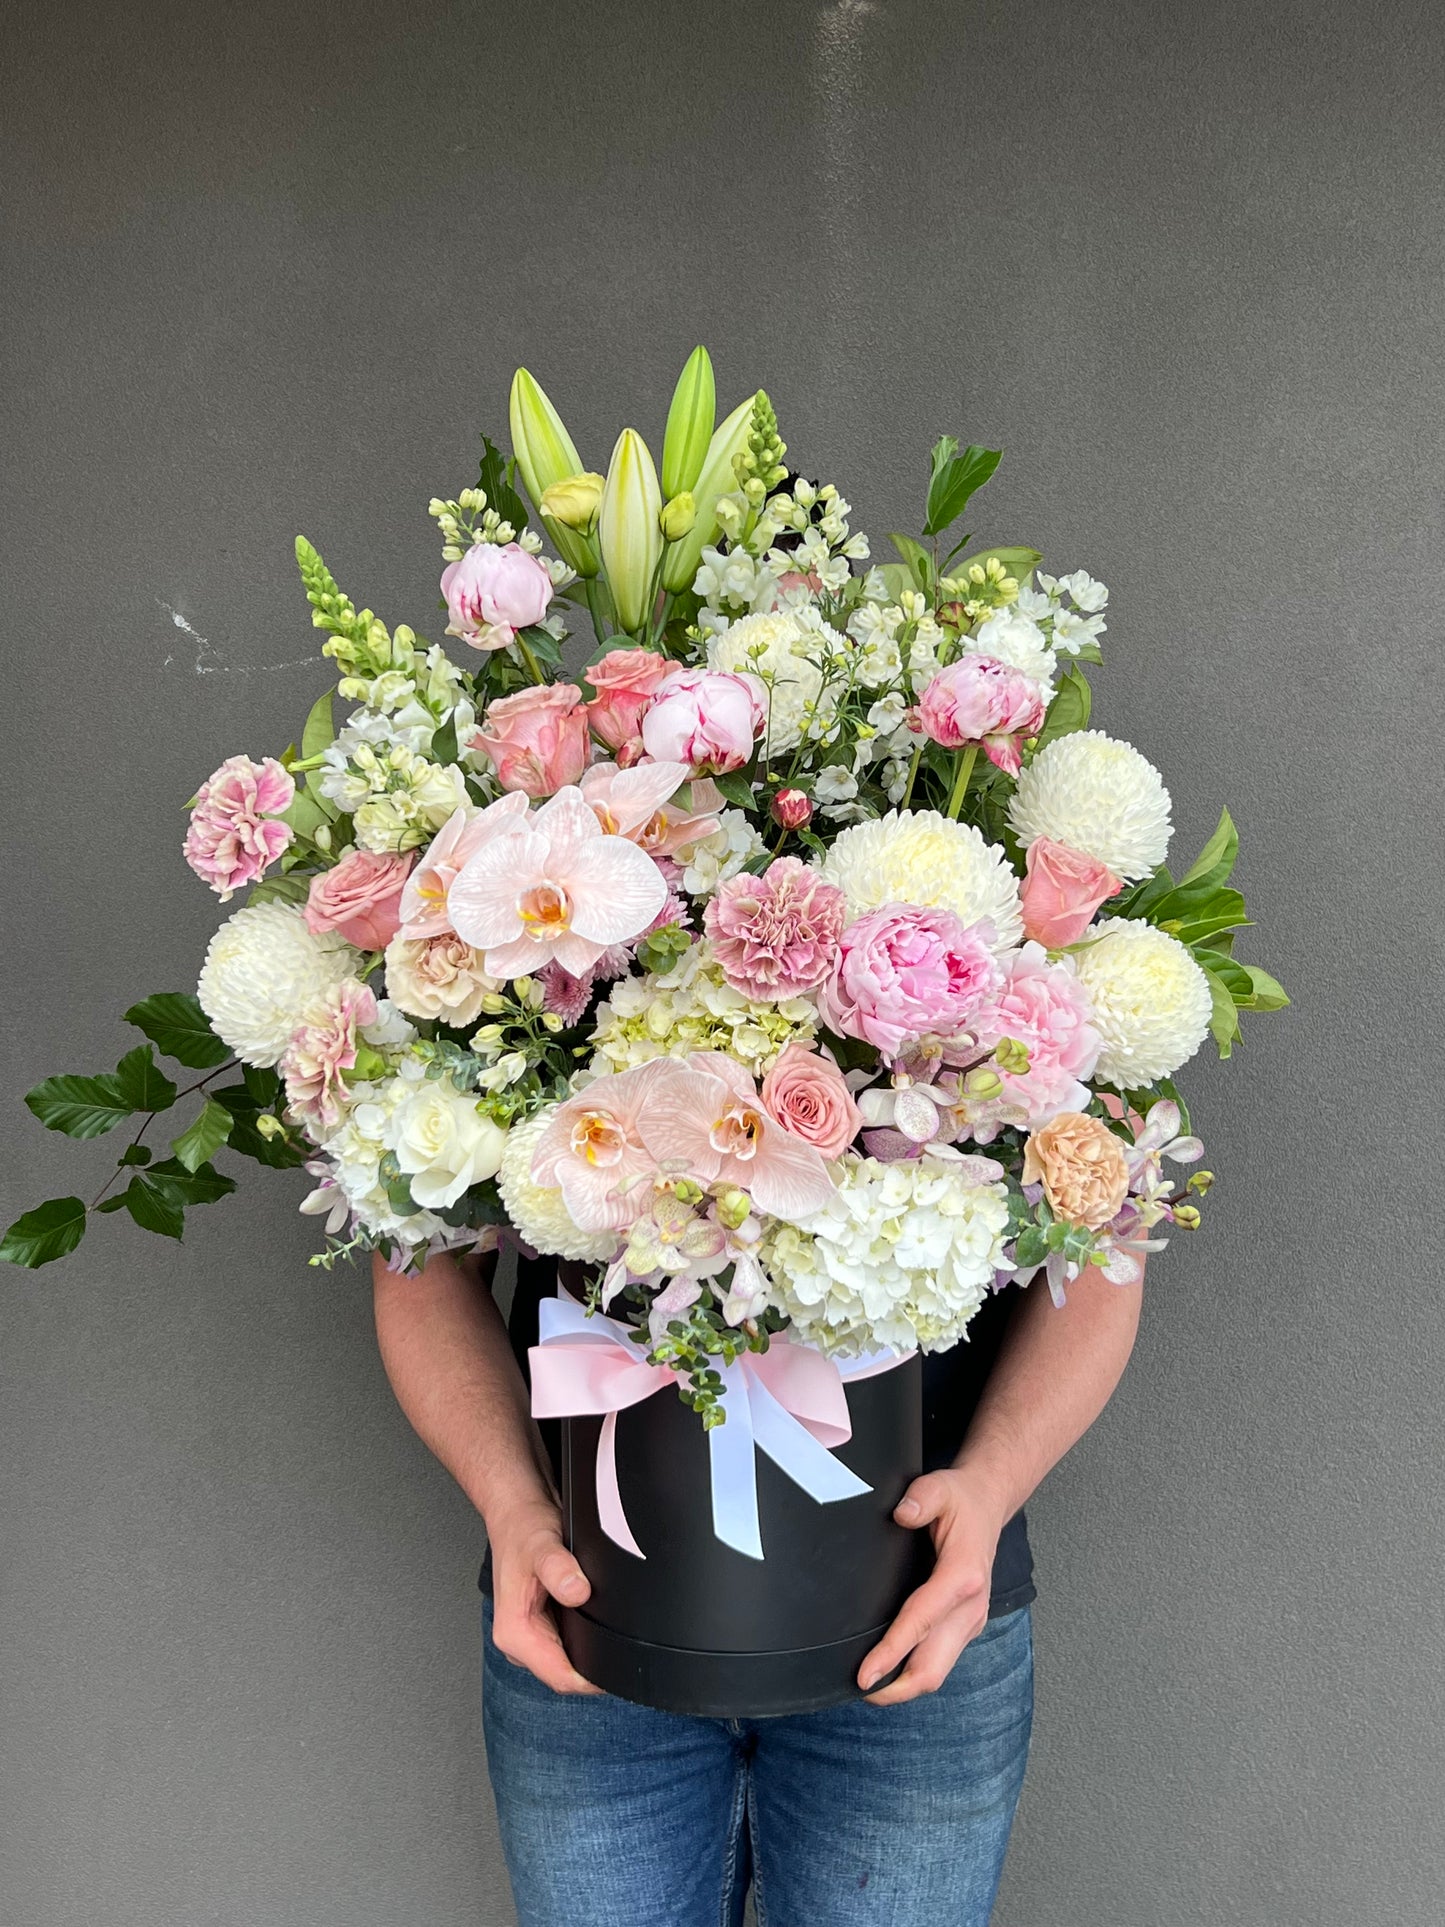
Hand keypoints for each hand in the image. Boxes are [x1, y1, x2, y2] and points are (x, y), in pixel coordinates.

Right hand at [488, 1491, 602, 1695]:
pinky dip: (586, 1636)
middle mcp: (520, 1640)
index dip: (592, 1680)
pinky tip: (594, 1616)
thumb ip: (558, 1568)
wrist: (516, 1513)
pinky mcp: (543, 1626)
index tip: (618, 1665)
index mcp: (515, 1633)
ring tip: (606, 1623)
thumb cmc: (522, 1528)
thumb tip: (576, 1591)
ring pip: (570, 1661)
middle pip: (567, 1675)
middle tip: (620, 1638)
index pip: (560, 1678)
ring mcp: (532, 1635)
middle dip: (595, 1665)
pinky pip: (571, 1644)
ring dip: (591, 1650)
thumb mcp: (541, 1544)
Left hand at [857, 1466, 1005, 1704]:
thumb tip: (901, 1514)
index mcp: (963, 1577)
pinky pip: (939, 1659)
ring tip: (868, 1688)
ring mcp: (970, 1620)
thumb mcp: (940, 1486)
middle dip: (895, 1688)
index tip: (864, 1675)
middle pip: (932, 1667)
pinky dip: (914, 1671)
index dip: (891, 1653)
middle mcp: (971, 1606)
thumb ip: (921, 1498)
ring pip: (937, 1671)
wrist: (988, 1504)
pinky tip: (890, 1669)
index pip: (921, 1623)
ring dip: (904, 1685)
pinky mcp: (965, 1625)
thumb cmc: (961, 1500)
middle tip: (857, 1691)